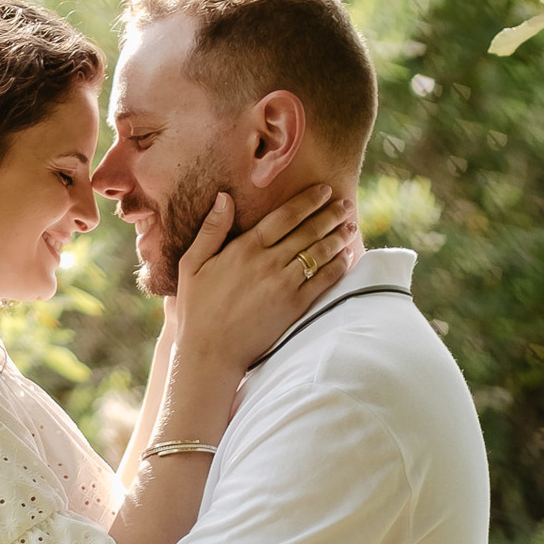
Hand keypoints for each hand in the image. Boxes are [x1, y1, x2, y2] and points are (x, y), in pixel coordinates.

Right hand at [174, 184, 355, 373]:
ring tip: (350, 226)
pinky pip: (323, 281)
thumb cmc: (197, 308)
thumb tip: (224, 197)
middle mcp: (267, 263)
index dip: (308, 201)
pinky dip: (338, 266)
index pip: (284, 216)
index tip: (324, 191)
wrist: (210, 352)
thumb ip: (211, 229)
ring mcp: (283, 285)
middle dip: (330, 215)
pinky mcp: (294, 306)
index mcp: (244, 248)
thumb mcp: (193, 264)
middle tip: (345, 205)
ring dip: (338, 237)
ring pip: (319, 253)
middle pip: (307, 231)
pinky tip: (346, 256)